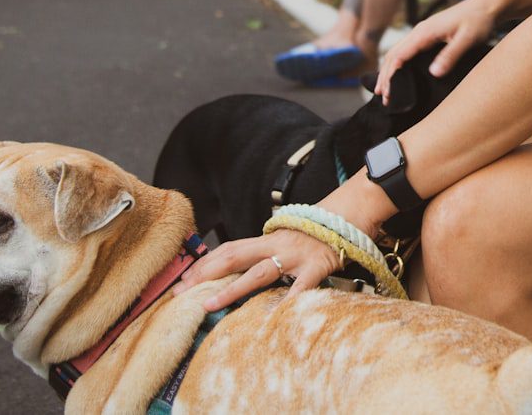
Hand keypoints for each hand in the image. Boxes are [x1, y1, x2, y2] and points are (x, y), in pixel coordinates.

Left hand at [172, 227, 342, 311]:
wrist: (349, 216)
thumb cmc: (317, 232)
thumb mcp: (287, 239)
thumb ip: (267, 252)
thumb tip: (242, 268)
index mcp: (268, 239)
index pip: (229, 249)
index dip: (205, 263)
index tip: (183, 280)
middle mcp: (277, 245)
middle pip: (234, 257)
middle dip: (205, 274)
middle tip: (181, 292)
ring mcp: (296, 256)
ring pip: (258, 272)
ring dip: (231, 289)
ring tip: (209, 304)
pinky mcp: (317, 266)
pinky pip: (301, 286)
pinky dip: (288, 301)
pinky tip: (275, 316)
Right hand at [374, 0, 494, 101]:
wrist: (486, 6)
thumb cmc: (478, 21)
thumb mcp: (467, 39)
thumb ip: (450, 55)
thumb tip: (434, 73)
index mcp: (425, 32)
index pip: (399, 55)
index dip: (390, 74)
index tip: (388, 92)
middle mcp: (420, 31)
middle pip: (393, 54)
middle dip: (385, 75)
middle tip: (383, 97)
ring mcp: (423, 32)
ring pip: (398, 52)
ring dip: (389, 70)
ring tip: (385, 90)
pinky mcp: (428, 35)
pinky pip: (407, 50)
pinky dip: (398, 64)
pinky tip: (399, 74)